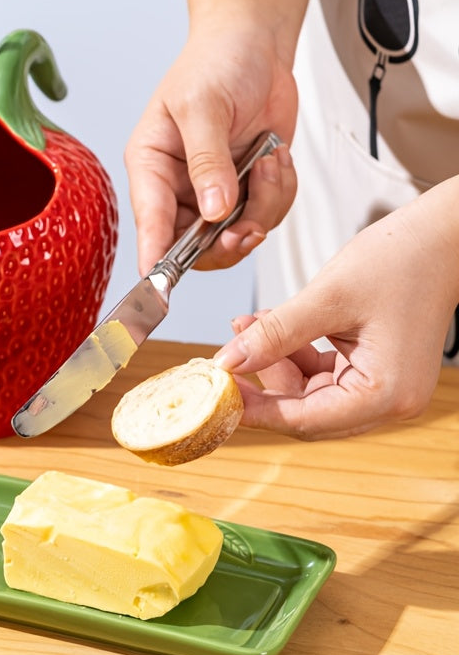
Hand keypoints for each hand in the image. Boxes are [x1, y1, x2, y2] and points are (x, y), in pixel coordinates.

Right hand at [125, 0, 302, 273]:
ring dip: (261, 208)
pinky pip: (264, 218)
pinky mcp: (245, 193)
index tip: (159, 284)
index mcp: (152, 168)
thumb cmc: (216, 63)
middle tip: (246, 227)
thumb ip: (207, 161)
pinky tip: (275, 160)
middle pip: (193, 248)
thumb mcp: (203, 105)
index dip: (155, 256)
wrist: (256, 45)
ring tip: (267, 163)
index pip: (150, 223)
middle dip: (226, 242)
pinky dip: (279, 195)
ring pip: (234, 238)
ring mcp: (214, 195)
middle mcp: (179, 190)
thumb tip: (212, 211)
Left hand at [213, 178, 458, 438]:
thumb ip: (275, 334)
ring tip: (244, 327)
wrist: (443, 234)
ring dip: (273, 362)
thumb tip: (229, 361)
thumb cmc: (405, 258)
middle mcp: (389, 401)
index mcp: (386, 394)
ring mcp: (382, 387)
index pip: (305, 420)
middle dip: (262, 385)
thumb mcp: (328, 297)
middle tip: (224, 363)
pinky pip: (321, 373)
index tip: (218, 395)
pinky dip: (293, 352)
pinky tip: (268, 325)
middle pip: (305, 412)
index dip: (256, 410)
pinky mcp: (374, 369)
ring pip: (308, 392)